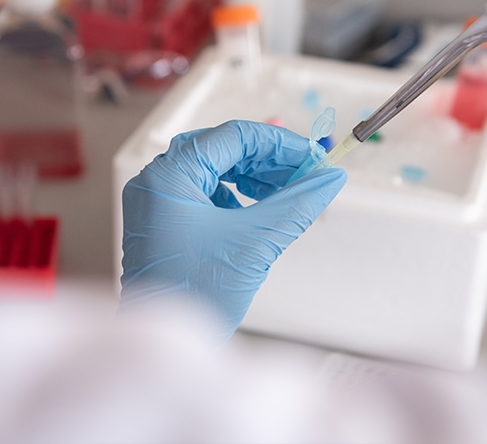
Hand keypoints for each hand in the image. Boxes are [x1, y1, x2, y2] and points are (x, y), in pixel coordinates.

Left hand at [119, 120, 346, 341]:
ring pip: (213, 170)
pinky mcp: (162, 222)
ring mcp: (156, 202)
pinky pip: (203, 193)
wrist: (166, 349)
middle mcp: (155, 181)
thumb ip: (297, 204)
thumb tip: (331, 177)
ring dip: (252, 177)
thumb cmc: (196, 294)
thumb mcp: (256, 242)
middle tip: (305, 174)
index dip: (279, 144)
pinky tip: (255, 211)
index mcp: (169, 175)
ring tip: (286, 193)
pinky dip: (234, 196)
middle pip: (221, 150)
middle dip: (267, 161)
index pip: (233, 137)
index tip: (313, 158)